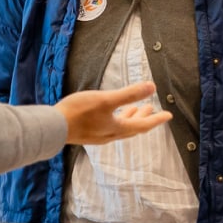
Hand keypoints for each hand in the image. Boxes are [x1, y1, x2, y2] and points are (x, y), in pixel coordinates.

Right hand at [57, 80, 172, 145]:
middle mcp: (110, 135)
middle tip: (152, 108)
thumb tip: (152, 87)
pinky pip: (108, 128)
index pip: (142, 125)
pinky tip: (109, 115)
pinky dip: (116, 120)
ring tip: (133, 109)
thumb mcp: (106, 100)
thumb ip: (129, 94)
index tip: (168, 115)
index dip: (157, 119)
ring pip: (120, 128)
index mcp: (117, 129)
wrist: (54, 128)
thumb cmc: (80, 112)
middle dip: (143, 118)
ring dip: (129, 118)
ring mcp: (98, 136)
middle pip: (132, 128)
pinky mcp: (88, 133)